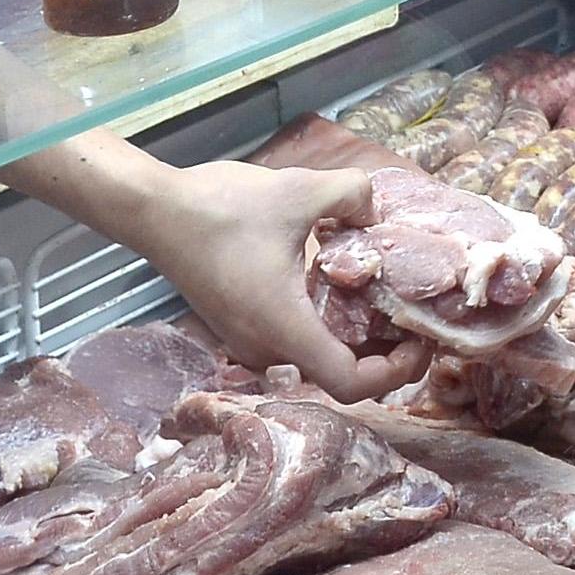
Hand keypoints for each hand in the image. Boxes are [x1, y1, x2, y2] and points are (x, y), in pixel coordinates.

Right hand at [137, 161, 421, 399]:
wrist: (154, 211)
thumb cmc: (221, 207)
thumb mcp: (299, 190)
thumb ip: (353, 194)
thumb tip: (376, 207)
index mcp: (284, 329)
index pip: (351, 384)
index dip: (395, 371)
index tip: (419, 337)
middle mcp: (266, 349)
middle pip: (339, 375)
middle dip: (384, 352)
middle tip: (412, 312)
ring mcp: (249, 342)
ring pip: (316, 357)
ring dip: (354, 337)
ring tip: (382, 294)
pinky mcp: (240, 327)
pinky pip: (294, 340)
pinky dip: (326, 324)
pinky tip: (340, 284)